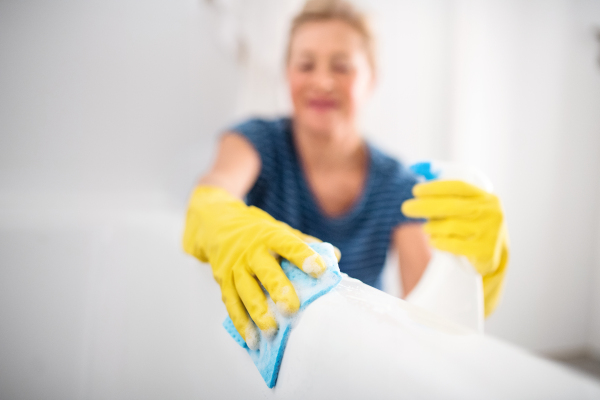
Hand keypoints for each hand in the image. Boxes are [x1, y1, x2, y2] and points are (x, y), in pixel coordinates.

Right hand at [183, 186, 327, 348]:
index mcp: (270, 236)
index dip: (303, 256)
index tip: (320, 269)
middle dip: (278, 289)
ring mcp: (235, 268)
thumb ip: (306, 243)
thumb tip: (336, 256)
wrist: (218, 225)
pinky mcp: (223, 282)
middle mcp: (251, 252)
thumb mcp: (280, 230)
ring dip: (258, 312)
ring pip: (246, 291)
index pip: (288, 244)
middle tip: (291, 308)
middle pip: (265, 271)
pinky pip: (232, 305)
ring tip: (272, 330)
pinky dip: (241, 324)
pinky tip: (253, 340)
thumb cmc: (259, 232)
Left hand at [402, 180, 508, 315]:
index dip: (435, 187)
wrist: (495, 254)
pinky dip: (439, 242)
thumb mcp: (469, 206)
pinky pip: (454, 245)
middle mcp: (491, 212)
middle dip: (425, 206)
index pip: (458, 187)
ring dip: (432, 227)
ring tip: (426, 228)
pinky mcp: (484, 251)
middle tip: (406, 208)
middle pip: (452, 206)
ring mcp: (489, 232)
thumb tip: (417, 169)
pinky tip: (432, 240)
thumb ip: (448, 193)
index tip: (416, 190)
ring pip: (451, 226)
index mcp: (486, 197)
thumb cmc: (473, 224)